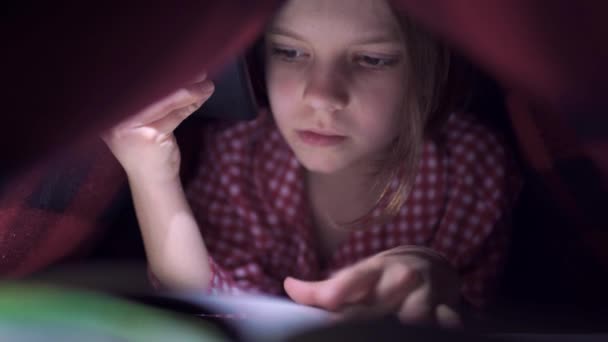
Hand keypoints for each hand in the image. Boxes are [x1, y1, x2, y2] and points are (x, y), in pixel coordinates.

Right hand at [102, 73, 213, 180]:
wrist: (151, 179)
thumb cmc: (148, 143)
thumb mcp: (144, 115)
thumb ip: (152, 93)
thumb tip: (175, 63)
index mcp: (105, 106)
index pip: (130, 76)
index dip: (154, 63)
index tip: (176, 55)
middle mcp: (110, 115)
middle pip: (147, 85)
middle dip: (176, 73)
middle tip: (197, 65)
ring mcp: (127, 128)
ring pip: (165, 98)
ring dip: (190, 88)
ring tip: (206, 82)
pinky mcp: (148, 137)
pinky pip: (175, 113)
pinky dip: (192, 101)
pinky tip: (203, 94)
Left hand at [284, 246, 461, 326]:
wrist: (428, 264)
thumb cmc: (382, 277)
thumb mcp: (355, 277)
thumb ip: (321, 289)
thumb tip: (289, 287)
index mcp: (372, 270)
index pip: (354, 278)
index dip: (340, 288)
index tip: (328, 298)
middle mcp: (399, 277)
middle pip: (385, 301)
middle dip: (376, 312)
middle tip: (366, 324)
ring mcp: (425, 292)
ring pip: (417, 314)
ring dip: (409, 321)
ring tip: (402, 325)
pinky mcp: (447, 306)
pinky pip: (449, 320)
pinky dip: (446, 325)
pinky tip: (443, 327)